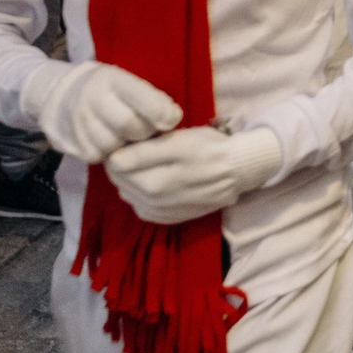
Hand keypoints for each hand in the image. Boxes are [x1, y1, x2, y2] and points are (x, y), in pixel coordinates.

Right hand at [22, 60, 182, 164]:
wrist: (61, 96)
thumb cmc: (108, 90)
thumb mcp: (127, 83)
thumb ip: (151, 98)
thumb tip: (173, 118)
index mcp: (111, 79)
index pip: (139, 95)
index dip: (159, 110)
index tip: (172, 119)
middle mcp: (92, 99)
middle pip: (128, 124)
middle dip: (146, 131)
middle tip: (151, 131)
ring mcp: (80, 123)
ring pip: (115, 145)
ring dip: (130, 146)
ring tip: (133, 138)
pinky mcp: (75, 145)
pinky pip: (102, 158)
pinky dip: (114, 155)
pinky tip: (116, 145)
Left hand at [105, 126, 281, 223]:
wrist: (237, 172)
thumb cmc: (208, 146)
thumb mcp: (181, 134)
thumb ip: (148, 143)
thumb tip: (116, 150)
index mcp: (168, 158)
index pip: (119, 161)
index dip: (116, 150)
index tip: (123, 145)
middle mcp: (164, 185)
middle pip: (119, 179)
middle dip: (117, 167)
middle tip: (128, 157)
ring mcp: (165, 206)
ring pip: (126, 194)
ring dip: (126, 182)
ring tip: (139, 171)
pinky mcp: (169, 218)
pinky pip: (139, 209)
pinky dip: (138, 198)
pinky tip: (149, 187)